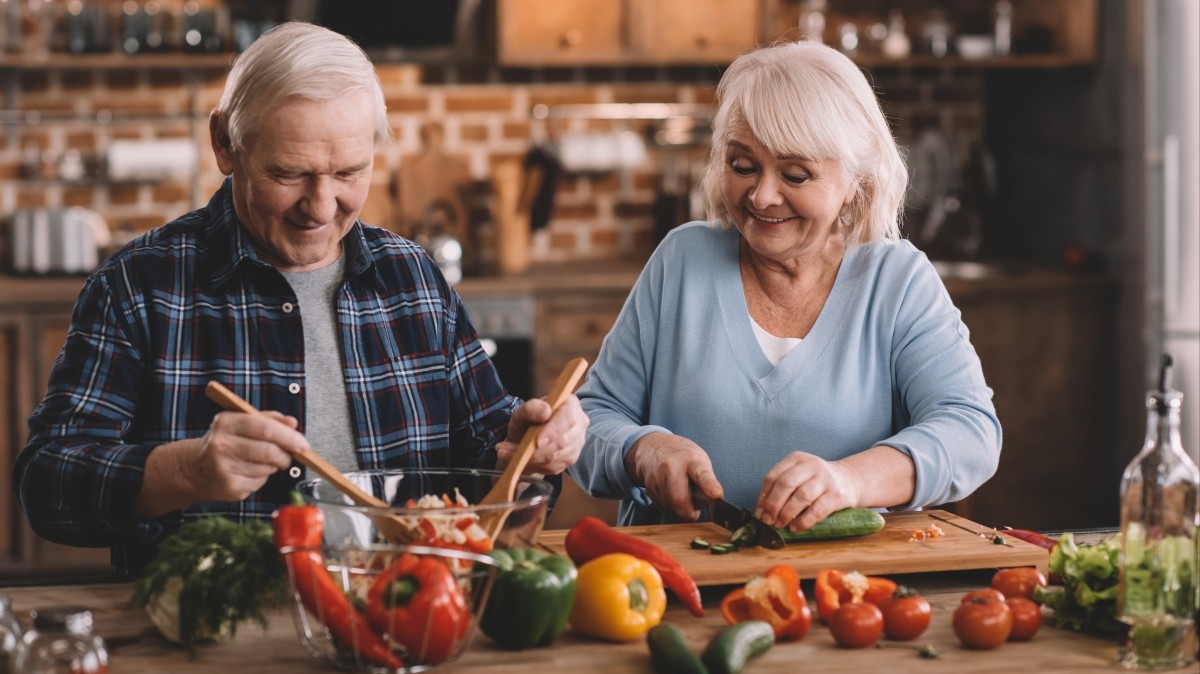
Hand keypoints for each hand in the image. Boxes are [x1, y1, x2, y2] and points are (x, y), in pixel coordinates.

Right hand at [188, 410, 308, 501]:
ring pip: (267, 468)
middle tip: (289, 456)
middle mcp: (222, 445)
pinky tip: (249, 472)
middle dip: (286, 455)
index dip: (289, 437)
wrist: (194, 468)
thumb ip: (269, 419)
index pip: (265, 428)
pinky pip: (260, 482)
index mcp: (226, 423)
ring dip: (273, 466)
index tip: (303, 444)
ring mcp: (224, 468)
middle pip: (269, 451)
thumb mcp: (241, 422)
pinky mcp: (230, 487)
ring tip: (261, 461)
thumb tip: (292, 423)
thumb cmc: (224, 442)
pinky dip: (262, 477)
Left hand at [497, 394, 587, 475]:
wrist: (526, 438)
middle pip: (563, 441)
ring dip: (530, 459)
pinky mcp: (571, 459)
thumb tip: (545, 411)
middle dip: (537, 450)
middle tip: (508, 450)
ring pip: (556, 457)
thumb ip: (531, 408)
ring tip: (507, 453)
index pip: (569, 418)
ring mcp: (577, 443)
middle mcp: (579, 423)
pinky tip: (521, 460)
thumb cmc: (527, 421)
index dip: (554, 431)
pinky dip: (534, 466)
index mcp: (570, 404)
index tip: (537, 442)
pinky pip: (553, 467)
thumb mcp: (522, 412)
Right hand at [624, 432, 722, 520]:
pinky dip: (668, 506)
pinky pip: (661, 505)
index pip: (701, 474)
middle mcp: (672, 466)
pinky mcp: (648, 484)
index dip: (710, 487)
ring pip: (669, 506)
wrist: (654, 445)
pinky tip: (670, 495)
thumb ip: (707, 481)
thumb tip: (713, 503)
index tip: (717, 495)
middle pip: (678, 499)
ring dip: (678, 509)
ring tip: (682, 497)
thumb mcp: (699, 461)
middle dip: (688, 513)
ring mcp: (657, 475)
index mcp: (692, 459)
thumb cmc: (683, 457)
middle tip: (694, 513)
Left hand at [755, 452, 863, 530]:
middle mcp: (811, 465)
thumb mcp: (799, 476)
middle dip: (773, 505)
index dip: (763, 497)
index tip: (760, 513)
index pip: (773, 476)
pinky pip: (817, 510)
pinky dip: (804, 521)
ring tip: (780, 524)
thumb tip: (761, 512)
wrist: (850, 479)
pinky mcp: (836, 494)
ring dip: (787, 513)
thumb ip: (780, 489)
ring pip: (801, 496)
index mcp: (796, 459)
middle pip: (786, 484)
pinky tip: (795, 527)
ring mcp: (825, 479)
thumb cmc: (817, 481)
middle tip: (768, 521)